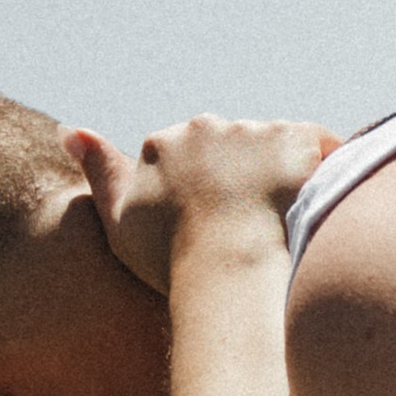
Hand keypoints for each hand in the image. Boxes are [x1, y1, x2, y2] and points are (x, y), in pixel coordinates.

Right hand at [68, 118, 337, 297]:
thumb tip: (68, 129)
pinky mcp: (304, 141)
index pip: (188, 159)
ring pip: (277, 148)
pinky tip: (323, 207)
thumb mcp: (119, 220)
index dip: (204, 198)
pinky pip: (323, 148)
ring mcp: (258, 130)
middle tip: (254, 232)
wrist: (231, 269)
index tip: (214, 232)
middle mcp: (210, 126)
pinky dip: (326, 171)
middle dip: (244, 181)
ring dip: (284, 177)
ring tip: (290, 226)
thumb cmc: (171, 258)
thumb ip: (99, 172)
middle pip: (233, 149)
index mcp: (165, 143)